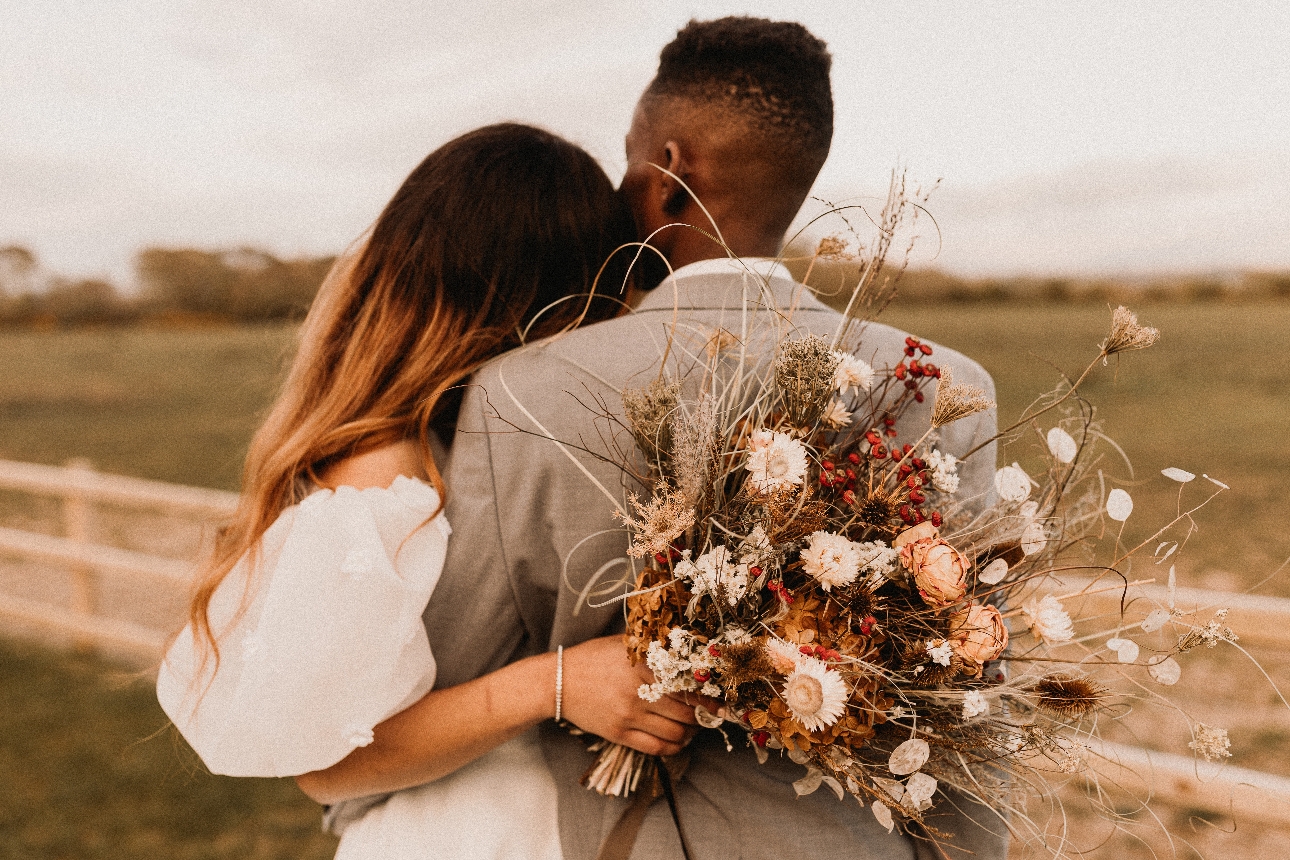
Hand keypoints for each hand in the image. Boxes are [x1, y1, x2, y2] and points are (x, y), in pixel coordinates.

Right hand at [560, 635, 721, 756]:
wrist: (558, 681)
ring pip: (676, 733)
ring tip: (693, 727)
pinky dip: (674, 747)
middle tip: (709, 715)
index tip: (720, 702)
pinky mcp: (619, 734)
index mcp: (643, 666)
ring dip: (691, 733)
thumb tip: (688, 653)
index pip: (688, 686)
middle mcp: (638, 692)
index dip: (709, 697)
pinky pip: (657, 748)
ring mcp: (628, 715)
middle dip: (704, 717)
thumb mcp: (624, 646)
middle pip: (687, 712)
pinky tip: (678, 741)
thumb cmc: (593, 659)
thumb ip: (653, 650)